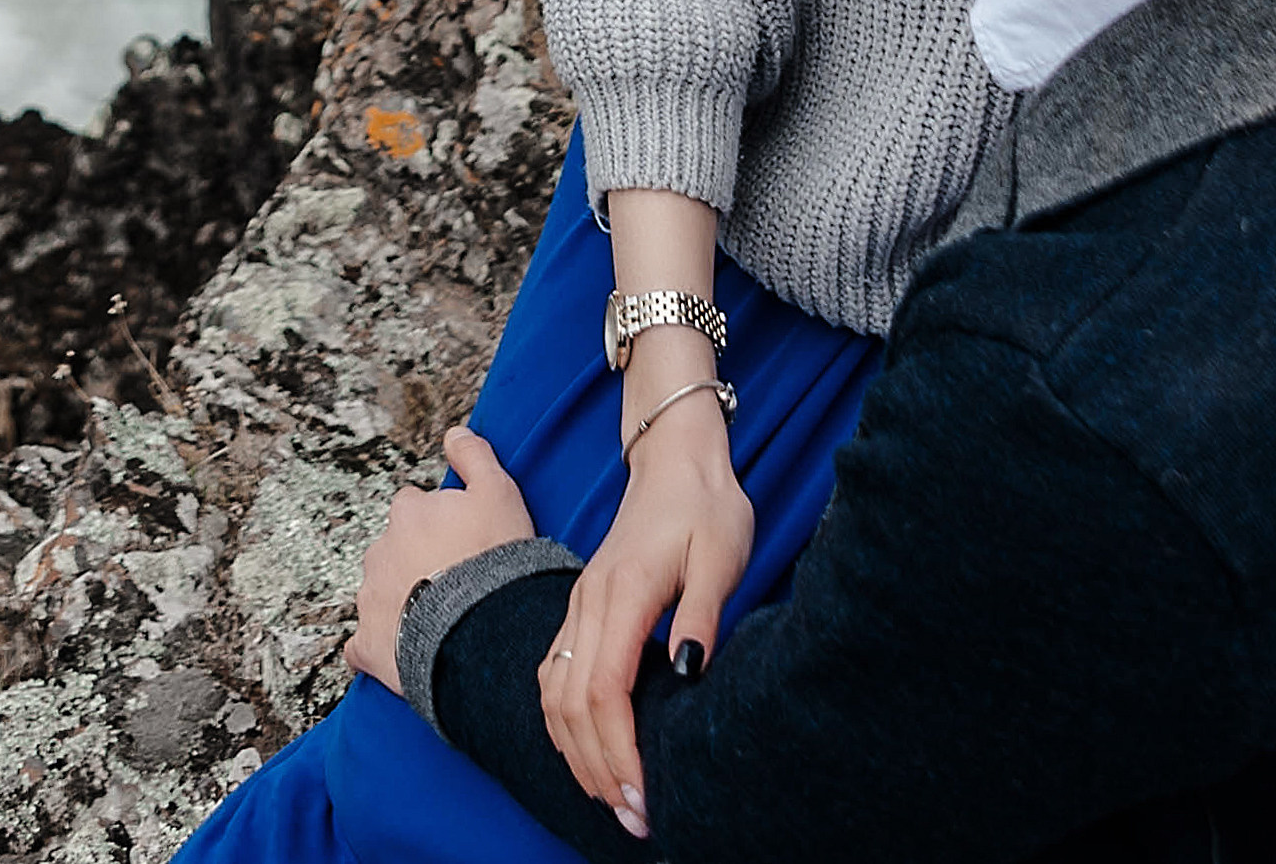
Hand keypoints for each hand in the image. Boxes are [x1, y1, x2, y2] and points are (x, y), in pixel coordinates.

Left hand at [346, 426, 533, 693]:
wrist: (483, 632)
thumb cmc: (493, 561)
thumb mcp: (499, 493)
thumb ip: (475, 456)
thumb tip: (455, 433)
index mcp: (407, 512)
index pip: (415, 508)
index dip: (440, 526)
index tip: (461, 543)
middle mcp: (380, 549)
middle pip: (396, 549)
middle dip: (418, 562)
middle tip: (453, 582)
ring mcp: (370, 598)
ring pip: (381, 592)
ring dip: (401, 602)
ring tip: (440, 620)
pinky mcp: (367, 643)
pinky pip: (363, 644)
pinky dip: (378, 646)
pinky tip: (401, 653)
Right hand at [540, 395, 751, 835]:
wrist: (674, 456)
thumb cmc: (706, 505)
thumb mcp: (722, 555)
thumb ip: (703, 615)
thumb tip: (686, 674)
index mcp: (621, 592)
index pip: (604, 691)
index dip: (618, 754)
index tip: (642, 800)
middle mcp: (588, 602)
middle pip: (571, 704)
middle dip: (598, 770)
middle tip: (633, 819)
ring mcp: (578, 604)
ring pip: (553, 692)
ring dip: (576, 752)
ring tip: (610, 798)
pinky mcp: (580, 607)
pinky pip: (553, 674)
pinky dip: (563, 723)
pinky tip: (586, 751)